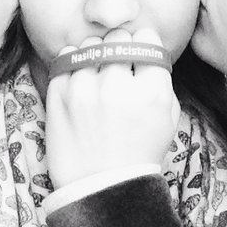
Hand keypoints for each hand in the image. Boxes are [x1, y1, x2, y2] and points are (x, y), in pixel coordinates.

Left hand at [46, 28, 179, 187]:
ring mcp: (84, 88)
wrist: (100, 188)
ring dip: (97, 55)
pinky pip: (67, 56)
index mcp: (151, 91)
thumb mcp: (168, 118)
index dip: (145, 45)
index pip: (147, 38)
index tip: (140, 56)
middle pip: (120, 37)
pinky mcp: (58, 93)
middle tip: (119, 67)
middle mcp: (118, 85)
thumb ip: (160, 79)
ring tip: (99, 76)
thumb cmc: (138, 152)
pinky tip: (82, 80)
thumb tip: (145, 47)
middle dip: (122, 48)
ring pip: (92, 44)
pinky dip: (75, 63)